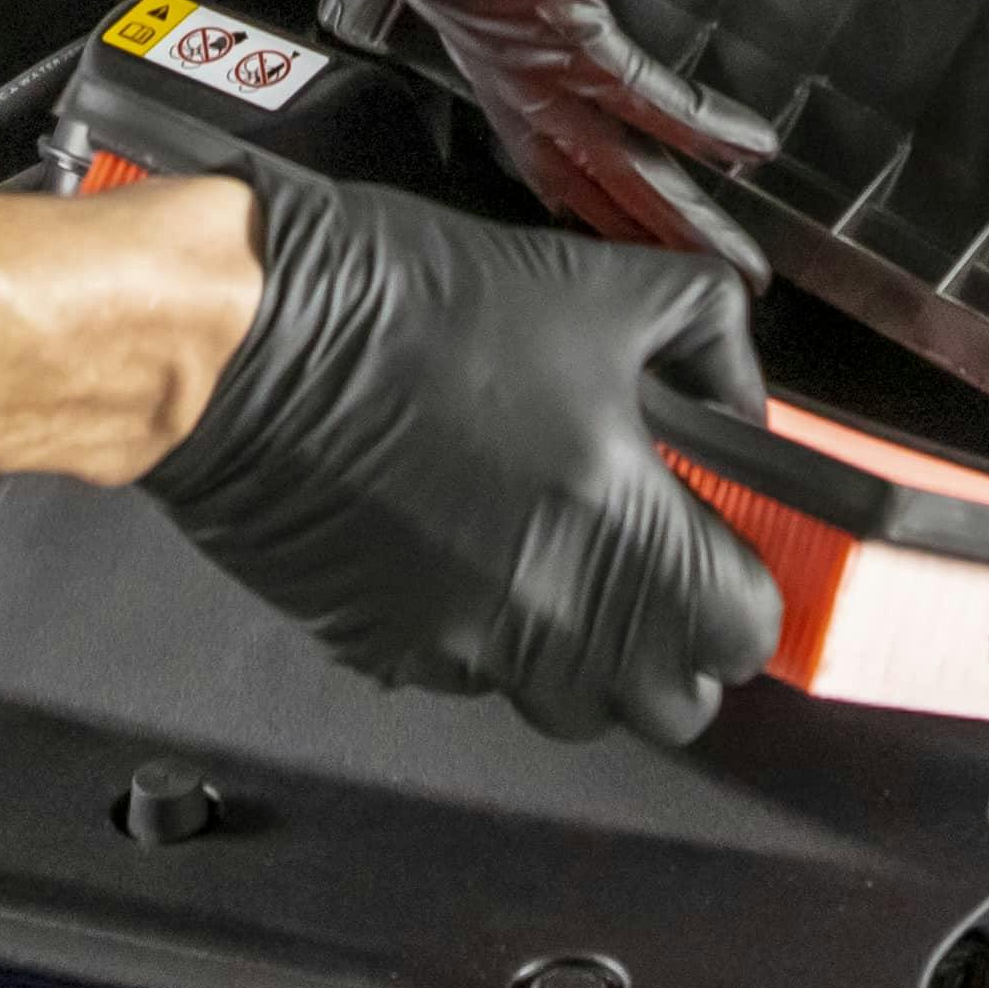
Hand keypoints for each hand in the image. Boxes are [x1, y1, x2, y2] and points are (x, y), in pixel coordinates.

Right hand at [139, 160, 782, 743]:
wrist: (245, 344)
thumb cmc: (411, 307)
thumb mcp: (596, 283)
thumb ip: (707, 335)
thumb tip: (739, 397)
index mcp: (621, 531)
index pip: (743, 631)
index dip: (742, 585)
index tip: (721, 538)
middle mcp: (551, 619)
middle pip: (667, 701)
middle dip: (675, 640)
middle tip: (649, 554)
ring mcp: (463, 648)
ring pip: (568, 703)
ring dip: (583, 648)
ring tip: (552, 548)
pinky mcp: (384, 652)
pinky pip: (470, 676)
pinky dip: (483, 630)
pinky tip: (457, 540)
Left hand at [253, 0, 772, 265]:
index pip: (542, 108)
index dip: (598, 159)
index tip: (647, 195)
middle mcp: (491, 36)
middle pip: (579, 162)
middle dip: (648, 225)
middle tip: (712, 278)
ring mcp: (515, 34)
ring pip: (610, 154)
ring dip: (681, 211)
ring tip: (740, 262)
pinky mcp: (544, 14)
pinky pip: (633, 91)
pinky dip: (695, 125)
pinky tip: (746, 148)